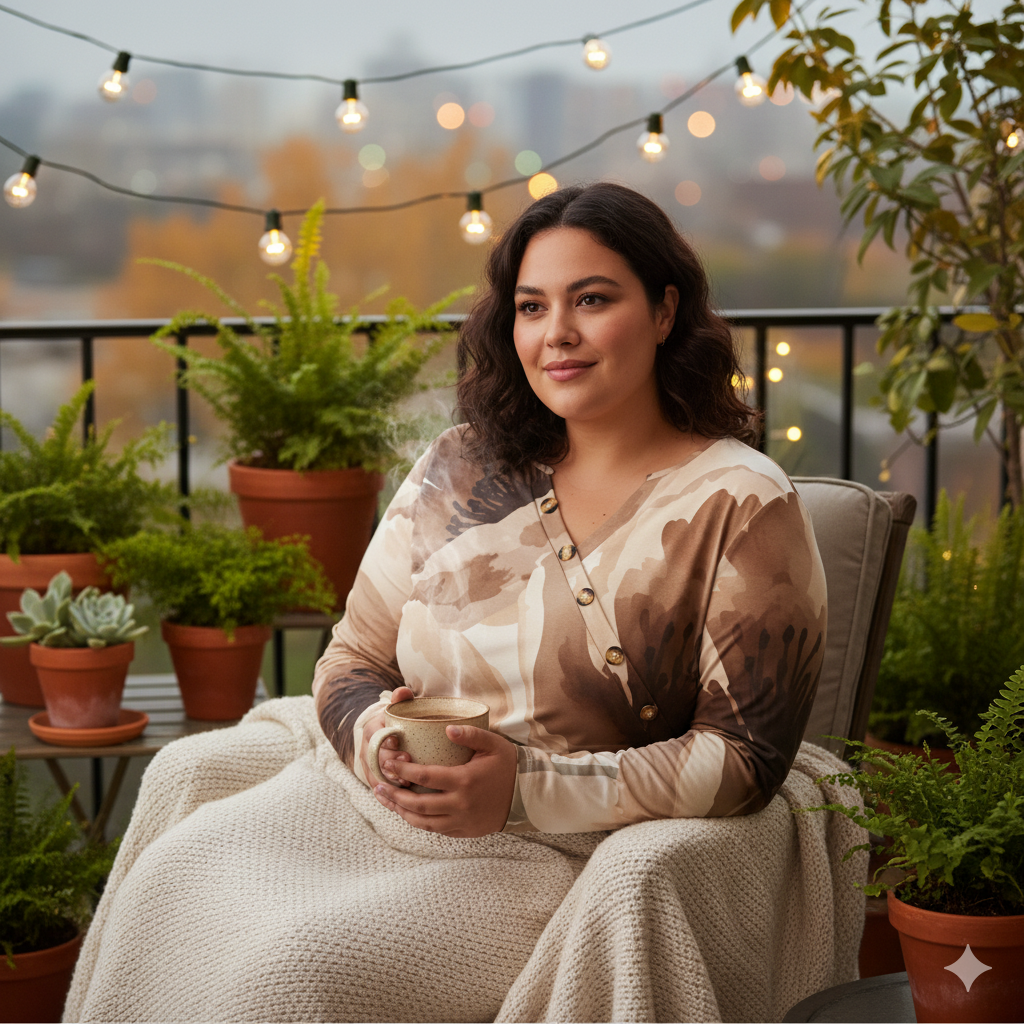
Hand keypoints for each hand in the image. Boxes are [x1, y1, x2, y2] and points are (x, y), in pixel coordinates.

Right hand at [356, 686, 415, 787]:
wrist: (384, 735)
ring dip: (389, 781)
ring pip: (374, 775)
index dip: (385, 742)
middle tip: (407, 765)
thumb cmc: (397, 722)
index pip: (375, 735)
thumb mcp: (397, 709)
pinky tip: (398, 799)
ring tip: (406, 784)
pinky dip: (386, 794)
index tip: (399, 745)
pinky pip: (376, 788)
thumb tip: (403, 692)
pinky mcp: (373, 778)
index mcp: (373, 730)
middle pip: (374, 758)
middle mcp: (367, 748)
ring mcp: (368, 764)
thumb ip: (401, 699)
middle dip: (389, 763)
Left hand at [373, 726, 517, 837]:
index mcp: (464, 781)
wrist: (529, 796)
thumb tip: (446, 727)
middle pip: (417, 804)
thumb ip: (470, 734)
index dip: (402, 771)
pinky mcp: (465, 831)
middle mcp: (460, 804)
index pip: (424, 777)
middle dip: (394, 796)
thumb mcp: (493, 744)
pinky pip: (436, 830)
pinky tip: (409, 813)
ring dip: (402, 812)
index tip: (389, 764)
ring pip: (423, 822)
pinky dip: (419, 822)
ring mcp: (462, 821)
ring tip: (387, 802)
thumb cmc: (509, 766)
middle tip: (378, 786)